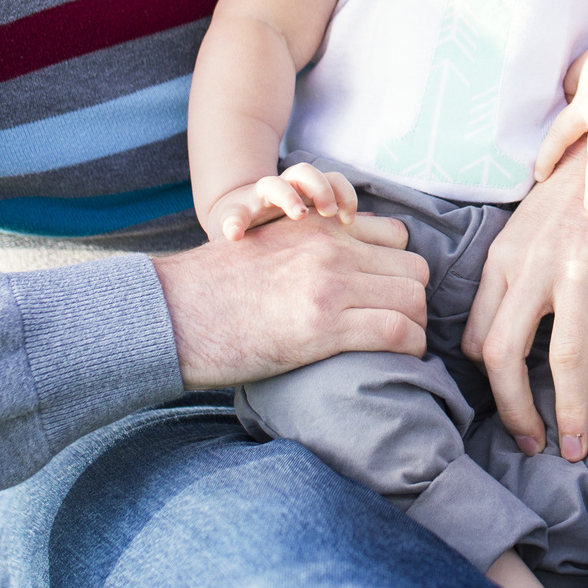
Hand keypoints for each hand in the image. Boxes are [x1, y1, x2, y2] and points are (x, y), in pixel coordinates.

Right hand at [153, 210, 426, 388]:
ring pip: (413, 299)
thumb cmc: (214, 290)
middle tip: (401, 324)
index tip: (390, 293)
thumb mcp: (268, 246)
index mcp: (317, 228)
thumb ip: (309, 248)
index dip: (399, 268)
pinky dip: (410, 348)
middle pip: (413, 268)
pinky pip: (397, 331)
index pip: (396, 235)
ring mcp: (329, 284)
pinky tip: (400, 359)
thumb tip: (343, 273)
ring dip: (415, 325)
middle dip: (413, 299)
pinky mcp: (324, 326)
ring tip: (400, 345)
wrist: (173, 313)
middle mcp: (331, 248)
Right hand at [206, 161, 357, 242]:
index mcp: (307, 194)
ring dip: (287, 196)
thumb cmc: (283, 229)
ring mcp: (258, 200)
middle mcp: (284, 190)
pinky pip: (232, 215)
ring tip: (298, 215)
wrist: (237, 223)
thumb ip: (341, 222)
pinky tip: (235, 236)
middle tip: (328, 211)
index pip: (332, 180)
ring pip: (273, 184)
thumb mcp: (315, 226)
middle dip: (320, 188)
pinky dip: (232, 223)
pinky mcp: (234, 214)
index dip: (344, 194)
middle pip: (304, 173)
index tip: (349, 218)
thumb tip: (388, 230)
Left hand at [466, 132, 587, 460]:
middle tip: (535, 447)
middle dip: (517, 412)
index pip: (481, 341)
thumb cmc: (572, 205)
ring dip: (572, 411)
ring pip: (566, 356)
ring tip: (578, 448)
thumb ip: (505, 290)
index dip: (493, 389)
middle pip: (507, 355)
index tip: (515, 415)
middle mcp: (533, 266)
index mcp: (503, 262)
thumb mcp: (524, 238)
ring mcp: (580, 266)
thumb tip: (485, 355)